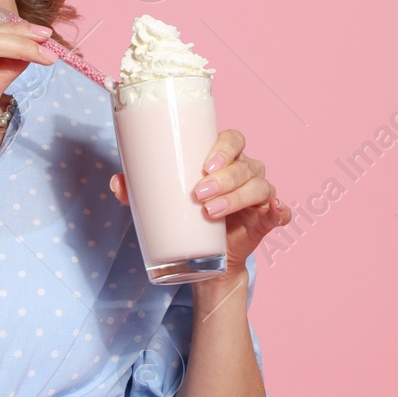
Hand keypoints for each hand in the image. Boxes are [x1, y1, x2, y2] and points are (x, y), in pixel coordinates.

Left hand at [108, 128, 290, 270]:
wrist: (201, 257)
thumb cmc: (184, 216)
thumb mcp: (162, 201)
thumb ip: (141, 190)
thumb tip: (117, 183)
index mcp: (223, 159)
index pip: (232, 139)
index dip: (223, 147)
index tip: (205, 165)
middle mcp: (245, 172)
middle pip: (245, 163)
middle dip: (224, 178)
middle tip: (198, 194)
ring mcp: (258, 195)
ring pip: (258, 186)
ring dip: (236, 197)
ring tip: (210, 212)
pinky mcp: (266, 219)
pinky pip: (280, 211)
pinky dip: (280, 210)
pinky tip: (274, 212)